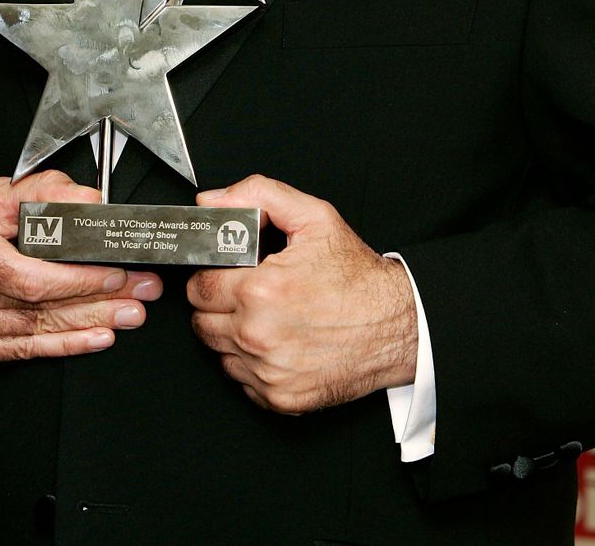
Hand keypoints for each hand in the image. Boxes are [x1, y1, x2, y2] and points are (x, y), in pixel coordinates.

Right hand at [0, 171, 161, 361]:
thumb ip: (44, 193)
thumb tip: (91, 201)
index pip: (27, 274)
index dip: (75, 279)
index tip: (115, 270)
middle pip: (38, 305)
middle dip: (99, 299)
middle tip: (141, 292)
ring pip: (36, 330)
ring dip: (90, 323)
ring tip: (131, 314)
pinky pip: (21, 350)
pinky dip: (62, 345)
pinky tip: (96, 337)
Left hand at [187, 174, 417, 413]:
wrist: (396, 324)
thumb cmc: (357, 276)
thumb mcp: (313, 217)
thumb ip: (258, 196)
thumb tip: (213, 202)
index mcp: (261, 290)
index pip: (198, 287)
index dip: (211, 274)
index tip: (228, 272)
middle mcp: (259, 335)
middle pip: (201, 322)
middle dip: (218, 304)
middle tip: (247, 292)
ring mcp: (268, 372)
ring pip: (218, 352)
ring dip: (232, 335)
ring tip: (266, 316)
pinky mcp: (280, 398)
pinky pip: (241, 381)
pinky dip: (252, 364)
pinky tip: (277, 343)